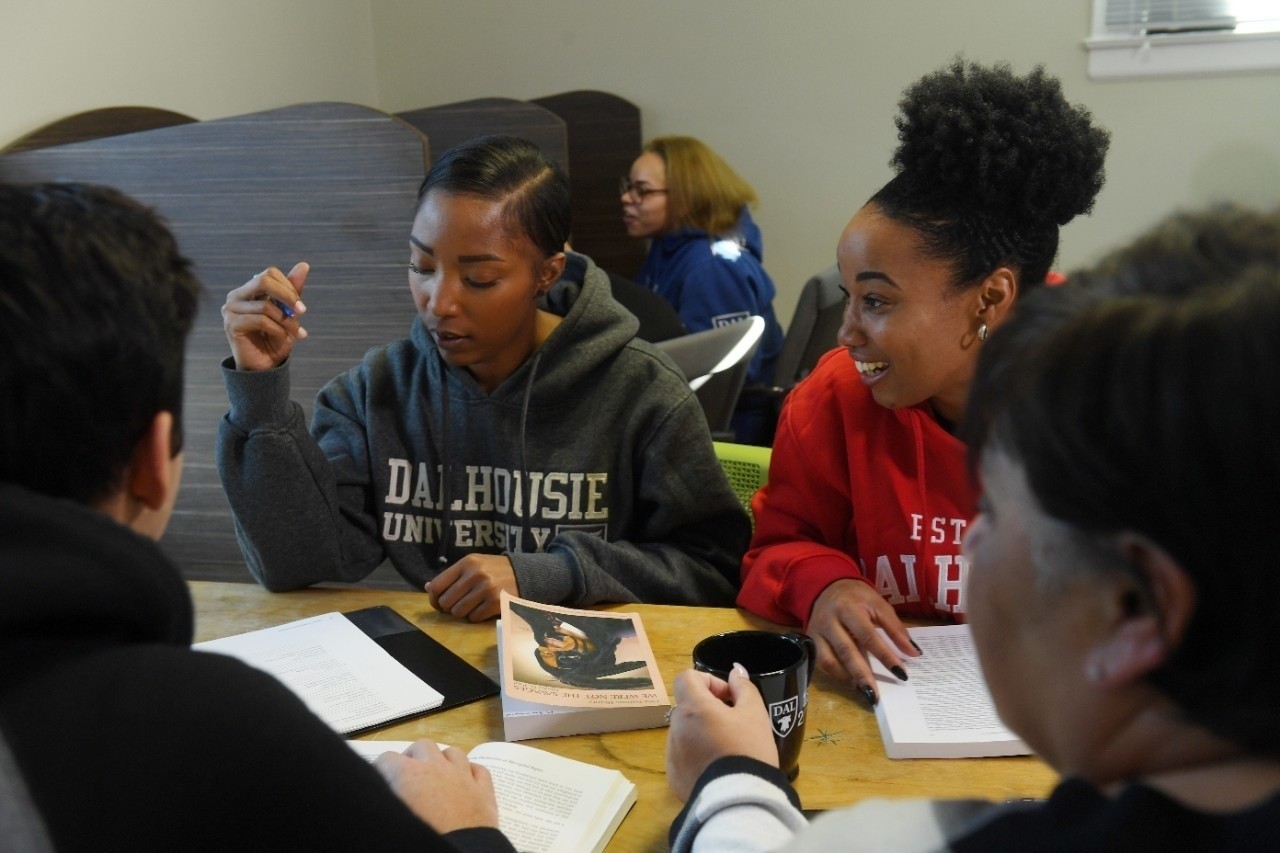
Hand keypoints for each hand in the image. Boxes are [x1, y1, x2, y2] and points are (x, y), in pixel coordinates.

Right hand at [222, 262, 309, 370]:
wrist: (265, 367)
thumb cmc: (275, 338)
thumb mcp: (288, 313)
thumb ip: (292, 290)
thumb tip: (304, 265)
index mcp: (248, 290)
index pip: (269, 273)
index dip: (288, 287)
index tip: (301, 306)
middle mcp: (236, 296)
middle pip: (264, 281)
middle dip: (288, 296)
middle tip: (302, 312)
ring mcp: (230, 310)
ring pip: (266, 305)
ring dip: (286, 321)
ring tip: (295, 333)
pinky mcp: (231, 324)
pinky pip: (261, 320)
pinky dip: (277, 329)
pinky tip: (282, 337)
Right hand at [374, 740, 498, 832]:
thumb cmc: (418, 840)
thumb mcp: (390, 820)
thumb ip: (385, 800)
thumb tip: (383, 798)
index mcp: (407, 775)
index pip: (387, 759)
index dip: (380, 770)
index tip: (379, 782)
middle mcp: (436, 768)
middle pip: (422, 746)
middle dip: (413, 757)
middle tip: (407, 777)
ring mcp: (463, 777)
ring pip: (452, 753)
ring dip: (442, 760)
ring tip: (435, 777)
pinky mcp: (484, 792)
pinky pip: (478, 770)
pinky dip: (470, 773)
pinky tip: (464, 783)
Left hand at [426, 554, 517, 620]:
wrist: (524, 573)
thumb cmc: (494, 570)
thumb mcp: (473, 565)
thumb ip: (452, 576)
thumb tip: (428, 588)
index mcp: (466, 563)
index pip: (437, 585)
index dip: (433, 598)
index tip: (438, 602)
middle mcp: (475, 574)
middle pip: (446, 601)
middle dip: (449, 607)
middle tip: (458, 605)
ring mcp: (486, 589)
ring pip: (458, 611)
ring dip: (463, 612)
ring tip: (472, 605)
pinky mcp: (496, 602)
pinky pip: (474, 617)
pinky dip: (475, 616)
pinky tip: (483, 608)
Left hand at [666, 666, 778, 801]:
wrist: (740, 800)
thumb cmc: (749, 750)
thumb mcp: (755, 713)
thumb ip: (743, 687)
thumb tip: (735, 671)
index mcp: (692, 708)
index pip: (687, 678)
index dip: (709, 681)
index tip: (729, 698)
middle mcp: (675, 728)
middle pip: (688, 706)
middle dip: (709, 708)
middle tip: (734, 724)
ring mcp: (671, 754)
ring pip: (685, 732)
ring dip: (701, 732)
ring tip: (728, 749)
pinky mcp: (673, 776)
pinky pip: (683, 756)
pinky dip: (696, 755)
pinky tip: (718, 767)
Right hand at [807, 578, 918, 703]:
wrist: (826, 587)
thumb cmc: (857, 597)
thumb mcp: (878, 604)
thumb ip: (895, 628)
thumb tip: (913, 653)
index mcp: (848, 608)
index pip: (868, 636)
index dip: (885, 656)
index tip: (901, 673)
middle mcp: (829, 620)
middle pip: (846, 651)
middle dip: (862, 675)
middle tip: (875, 695)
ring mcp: (816, 632)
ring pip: (829, 660)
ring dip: (848, 679)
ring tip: (866, 692)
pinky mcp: (810, 641)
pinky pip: (822, 663)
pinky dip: (838, 675)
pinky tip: (853, 682)